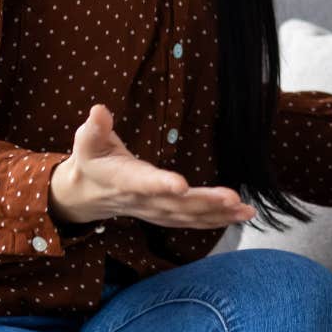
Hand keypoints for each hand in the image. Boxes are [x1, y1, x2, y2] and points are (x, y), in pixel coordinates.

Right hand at [48, 104, 256, 228]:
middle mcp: (142, 200)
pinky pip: (192, 221)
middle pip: (176, 204)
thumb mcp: (86, 142)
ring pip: (188, 216)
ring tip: (245, 210)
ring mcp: (155, 211)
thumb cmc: (91, 161)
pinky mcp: (166, 215)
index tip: (181, 185)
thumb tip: (99, 110)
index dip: (160, 184)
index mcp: (123, 180)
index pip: (143, 183)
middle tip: (232, 198)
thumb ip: (95, 128)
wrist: (86, 195)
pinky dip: (217, 220)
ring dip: (218, 214)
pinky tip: (240, 215)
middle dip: (205, 202)